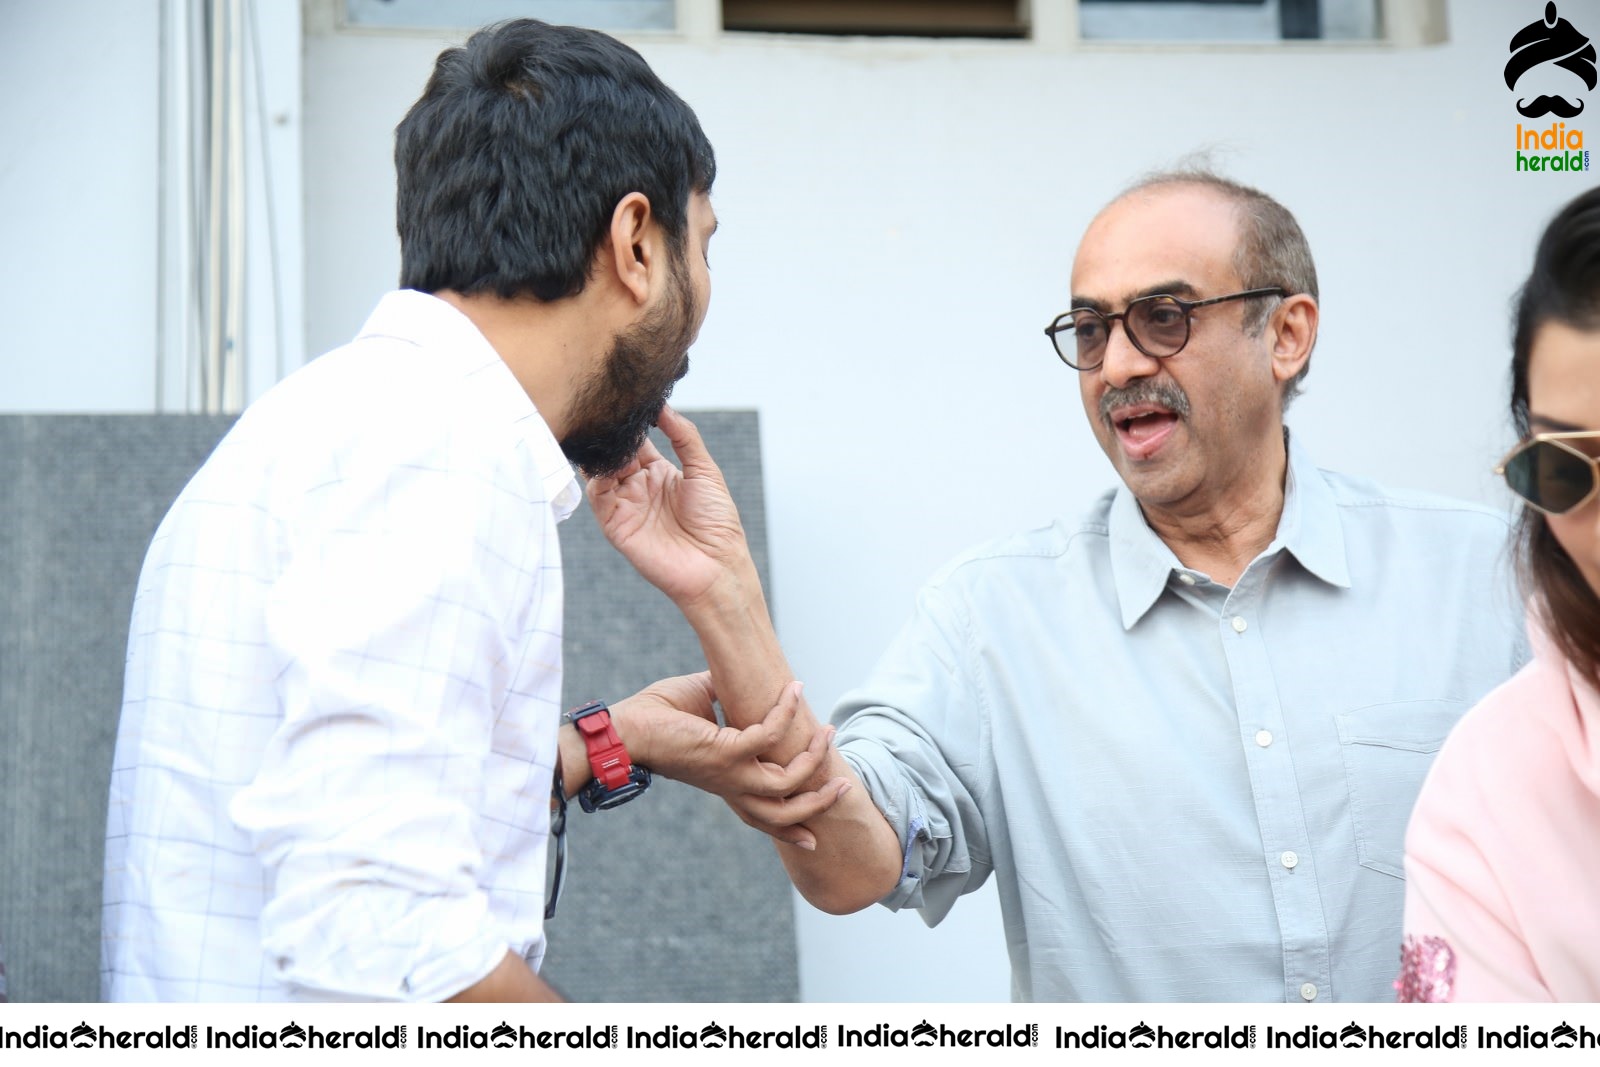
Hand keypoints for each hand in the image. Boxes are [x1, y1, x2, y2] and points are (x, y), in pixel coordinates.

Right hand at [586, 406, 752, 608]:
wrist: (716, 566)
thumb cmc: (717, 522)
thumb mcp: (705, 470)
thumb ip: (685, 436)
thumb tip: (664, 406)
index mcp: (659, 473)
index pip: (637, 442)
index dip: (631, 423)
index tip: (627, 400)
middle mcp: (638, 487)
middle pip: (616, 453)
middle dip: (613, 435)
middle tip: (609, 412)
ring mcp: (625, 505)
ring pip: (601, 471)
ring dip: (603, 453)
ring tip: (608, 434)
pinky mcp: (615, 524)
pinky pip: (597, 496)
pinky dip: (597, 478)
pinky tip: (607, 464)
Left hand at [612, 674, 849, 848]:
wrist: (625, 727)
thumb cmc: (656, 718)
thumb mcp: (705, 712)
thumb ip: (731, 702)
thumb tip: (744, 677)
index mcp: (726, 785)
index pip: (764, 817)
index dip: (791, 831)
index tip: (815, 836)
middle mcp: (731, 787)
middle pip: (784, 814)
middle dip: (818, 803)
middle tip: (844, 784)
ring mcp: (730, 773)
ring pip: (787, 784)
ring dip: (812, 759)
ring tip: (826, 733)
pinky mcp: (724, 752)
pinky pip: (770, 735)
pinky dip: (786, 713)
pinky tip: (793, 691)